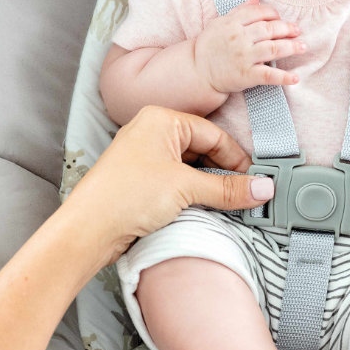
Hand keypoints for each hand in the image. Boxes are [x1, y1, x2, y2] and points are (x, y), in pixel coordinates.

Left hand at [61, 106, 275, 264]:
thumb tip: (262, 188)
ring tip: (227, 204)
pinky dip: (193, 193)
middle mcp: (152, 132)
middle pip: (202, 149)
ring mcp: (144, 156)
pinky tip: (204, 208)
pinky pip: (176, 180)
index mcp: (162, 119)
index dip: (237, 158)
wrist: (87, 229)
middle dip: (224, 172)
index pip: (213, 134)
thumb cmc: (127, 196)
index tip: (255, 180)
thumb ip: (227, 188)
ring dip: (209, 185)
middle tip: (245, 194)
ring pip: (190, 167)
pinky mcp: (140, 180)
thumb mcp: (185, 188)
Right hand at [193, 0, 306, 94]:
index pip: (259, 13)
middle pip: (270, 29)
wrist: (197, 71)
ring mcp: (243, 57)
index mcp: (232, 22)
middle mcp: (239, 38)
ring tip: (303, 46)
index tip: (280, 19)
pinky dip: (284, 77)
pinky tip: (295, 78)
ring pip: (274, 49)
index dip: (274, 14)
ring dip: (292, 47)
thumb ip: (239, 11)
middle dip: (287, 29)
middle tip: (298, 30)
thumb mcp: (220, 23)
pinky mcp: (246, 75)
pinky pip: (269, 75)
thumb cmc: (210, 46)